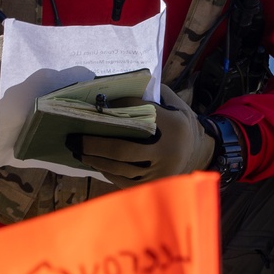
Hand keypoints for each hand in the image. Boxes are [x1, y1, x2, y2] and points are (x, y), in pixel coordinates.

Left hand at [78, 85, 214, 184]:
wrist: (200, 152)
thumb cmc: (180, 124)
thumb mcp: (175, 103)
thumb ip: (153, 95)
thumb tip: (118, 88)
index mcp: (173, 126)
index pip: (139, 115)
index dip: (117, 109)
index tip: (98, 106)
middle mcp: (167, 152)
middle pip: (123, 149)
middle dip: (94, 144)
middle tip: (73, 138)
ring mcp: (160, 173)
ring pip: (121, 168)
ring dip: (95, 159)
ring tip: (77, 150)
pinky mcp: (154, 185)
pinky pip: (125, 181)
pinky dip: (107, 171)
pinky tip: (93, 162)